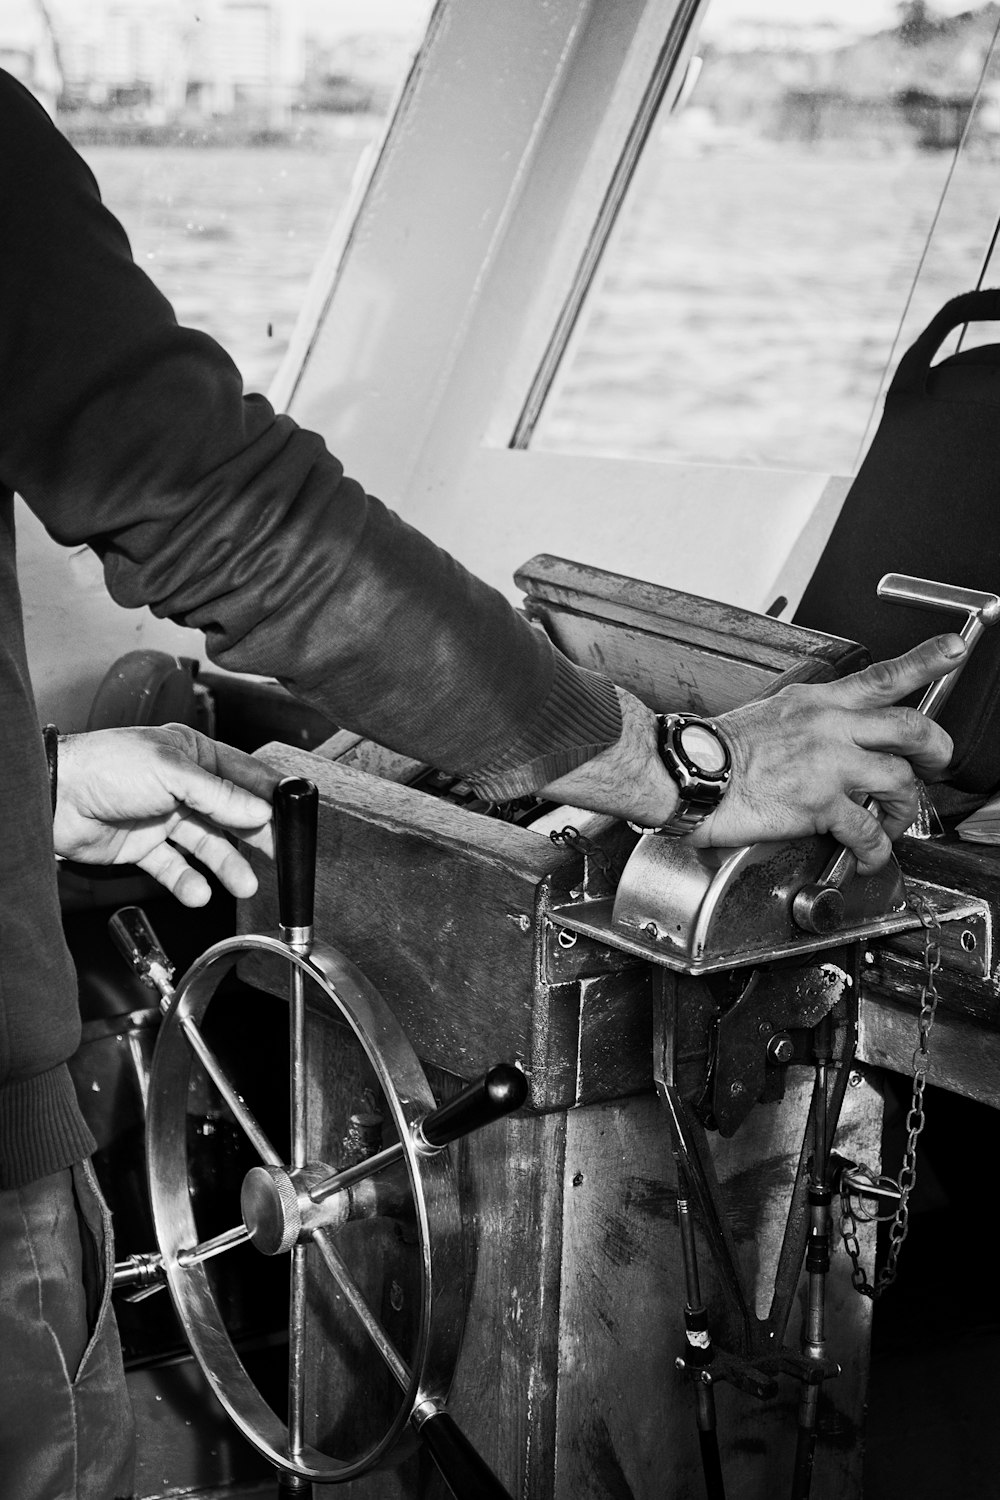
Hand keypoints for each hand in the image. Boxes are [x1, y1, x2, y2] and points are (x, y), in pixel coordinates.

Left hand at [54, 723, 277, 905]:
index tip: (293, 817)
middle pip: (230, 814)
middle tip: (279, 856)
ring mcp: (164, 817)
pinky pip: (175, 868)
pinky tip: (197, 891)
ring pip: (206, 845)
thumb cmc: (106, 766)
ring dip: (225, 866)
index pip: (244, 775)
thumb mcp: (172, 773)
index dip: (269, 796)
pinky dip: (187, 882)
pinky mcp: (144, 846)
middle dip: (254, 836)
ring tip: (242, 885)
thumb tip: (261, 812)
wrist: (54, 798)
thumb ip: (219, 796)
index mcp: (192, 754)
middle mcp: (182, 785)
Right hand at [540, 633, 965, 873]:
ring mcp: (827, 763)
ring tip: (894, 824)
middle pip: (910, 726)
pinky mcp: (818, 802)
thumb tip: (828, 742)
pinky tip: (869, 854)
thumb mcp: (770, 715)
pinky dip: (876, 847)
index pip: (881, 674)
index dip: (926, 659)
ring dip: (905, 809)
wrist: (687, 772)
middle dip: (936, 748)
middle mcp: (829, 726)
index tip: (953, 650)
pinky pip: (867, 828)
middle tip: (938, 763)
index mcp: (816, 702)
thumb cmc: (716, 751)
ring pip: (898, 780)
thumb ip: (808, 723)